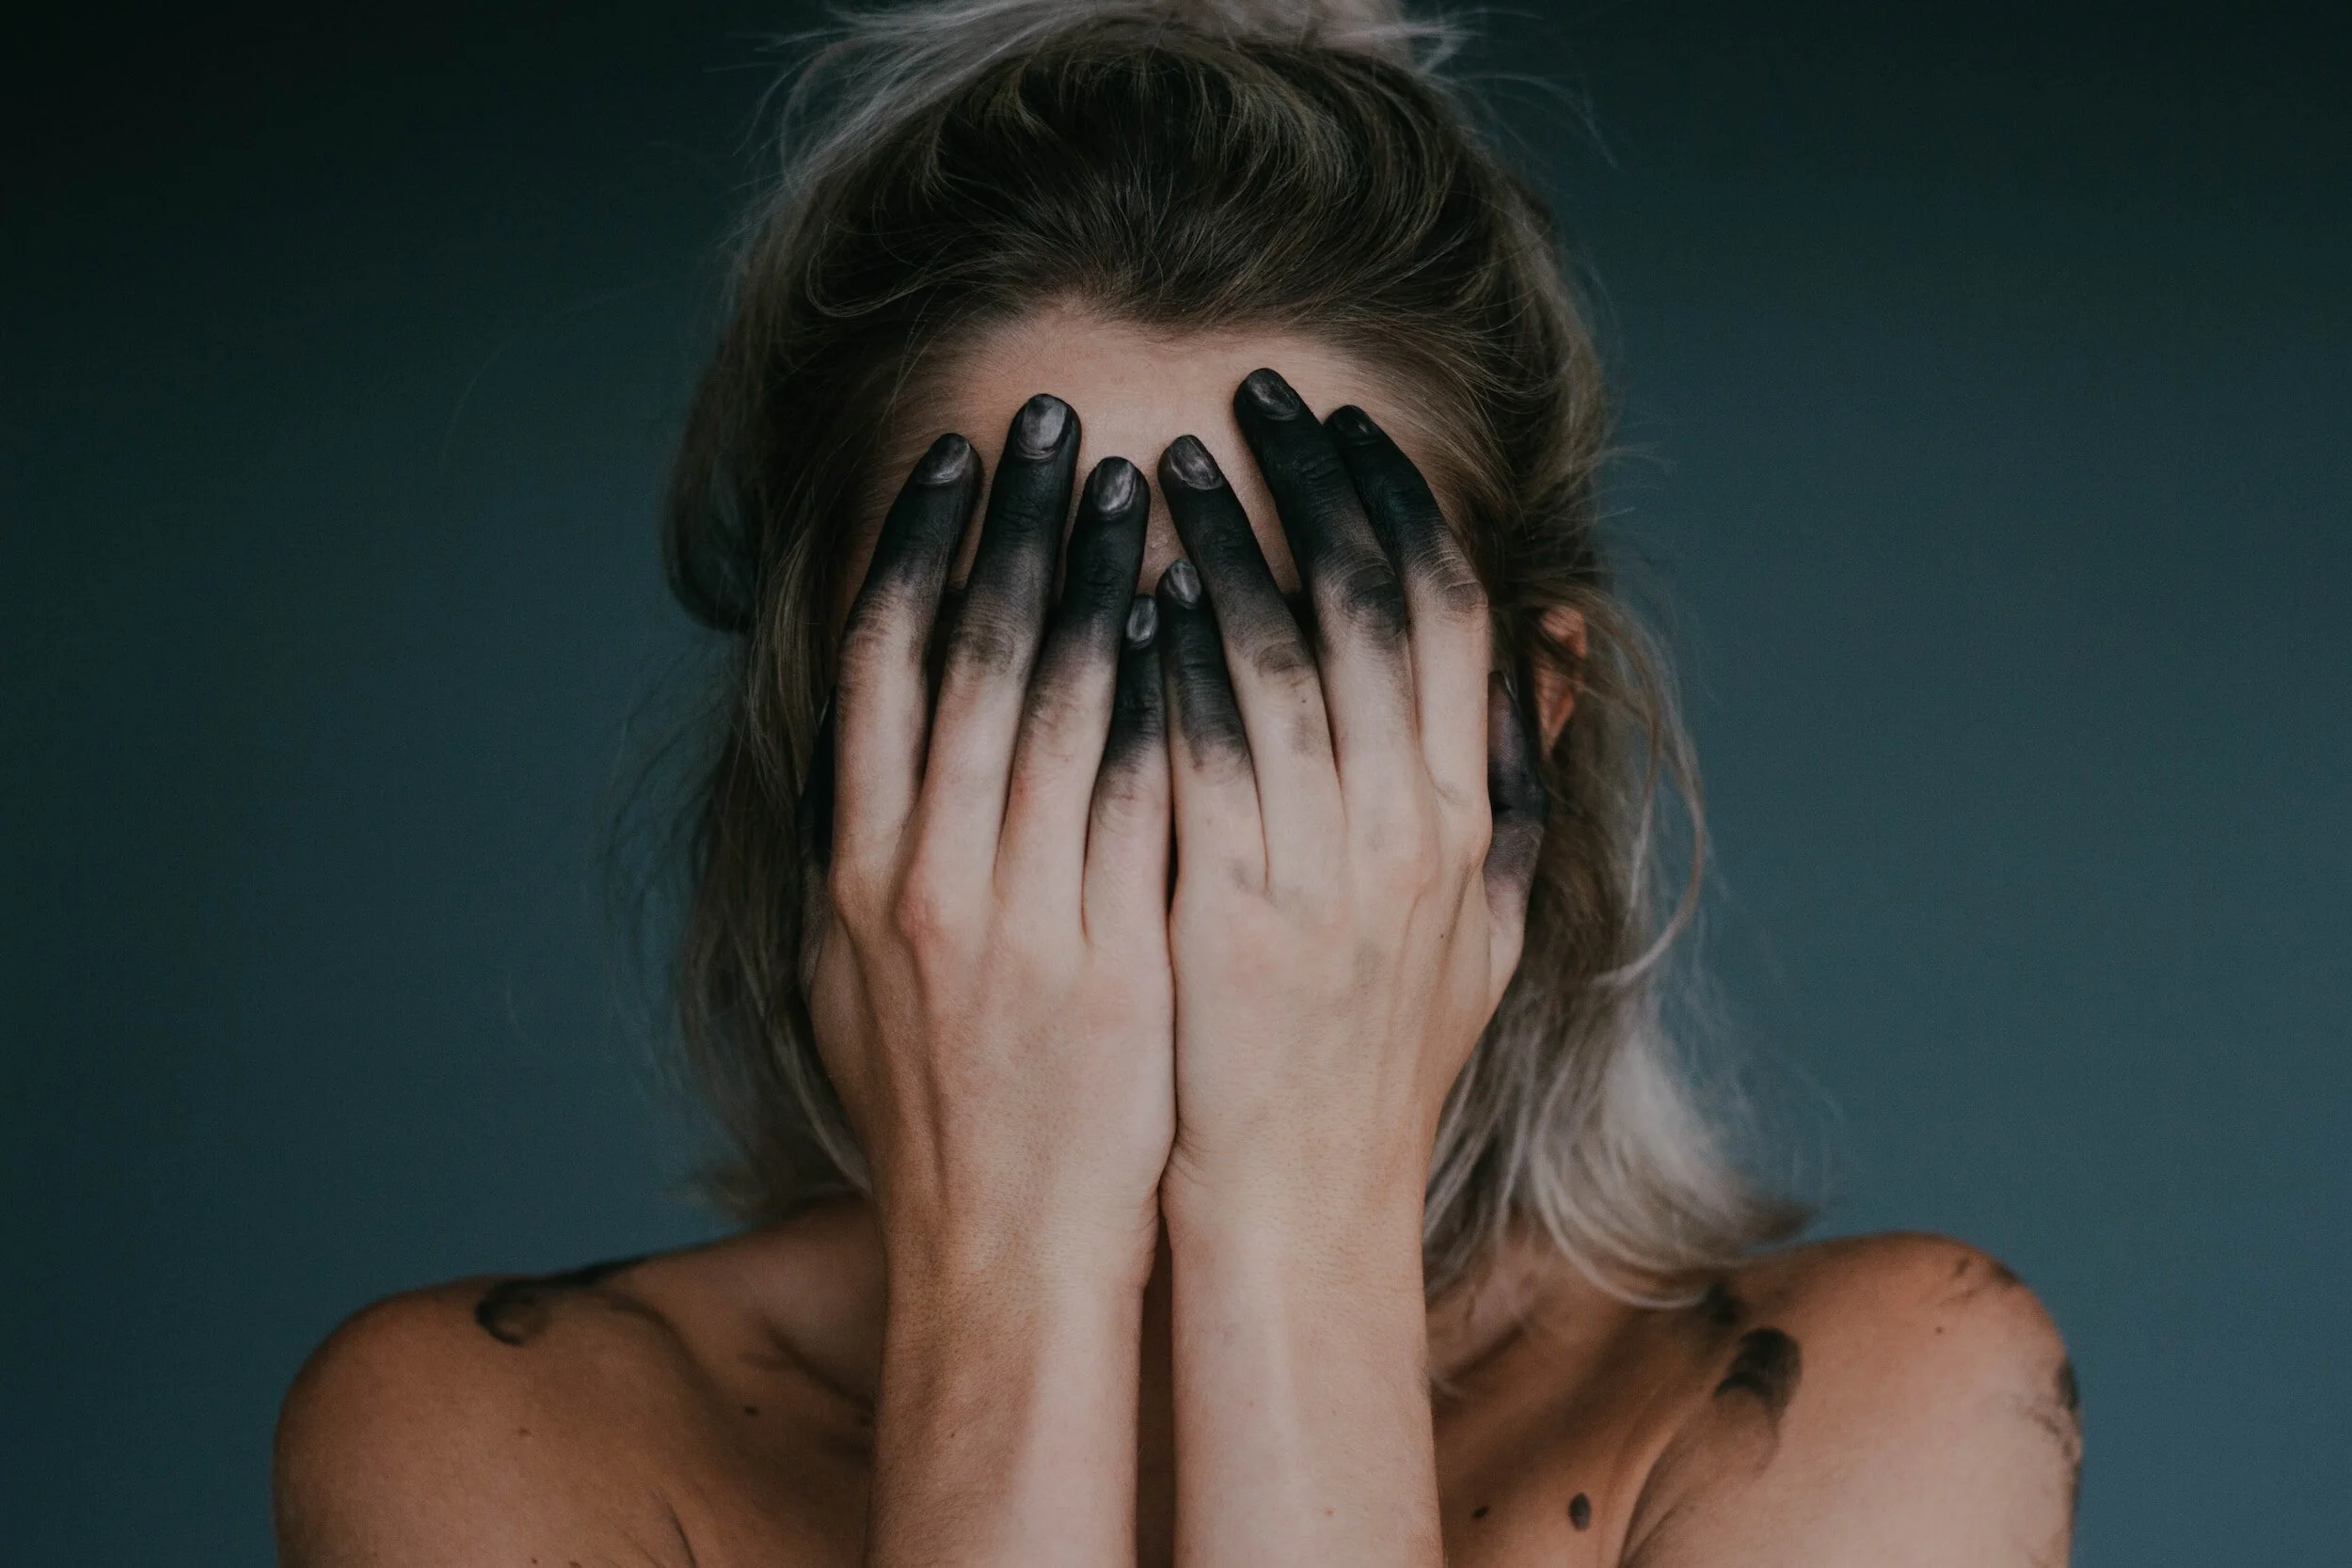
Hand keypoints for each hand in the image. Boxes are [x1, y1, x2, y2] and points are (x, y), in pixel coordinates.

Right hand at [808, 394, 1173, 1287]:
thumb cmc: (939, 1112)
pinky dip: (1167, 692)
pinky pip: (1145, 792)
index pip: (878, 667)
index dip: (913, 548)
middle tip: (1056, 419)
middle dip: (1015, 522)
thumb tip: (872, 743)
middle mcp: (925, 876)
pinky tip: (1199, 615)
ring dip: (1098, 575)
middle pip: (968, 654)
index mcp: (859, 870)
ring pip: (1059, 702)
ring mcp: (1019, 916)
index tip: (953, 461)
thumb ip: (867, 853)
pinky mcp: (1112, 954)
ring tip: (1139, 481)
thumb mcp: (856, 977)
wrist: (1005, 1250)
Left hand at [1151, 369, 1546, 1232]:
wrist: (1301, 1205)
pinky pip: (1199, 749)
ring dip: (1223, 546)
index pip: (1452, 613)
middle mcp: (1413, 828)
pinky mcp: (1228, 907)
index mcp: (1470, 818)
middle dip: (1315, 483)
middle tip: (1254, 397)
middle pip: (1373, 603)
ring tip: (1166, 470)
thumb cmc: (1379, 1063)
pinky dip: (1165, 659)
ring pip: (1280, 655)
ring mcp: (1323, 869)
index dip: (1401, 503)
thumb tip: (1554, 631)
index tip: (1346, 429)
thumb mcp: (1488, 922)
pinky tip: (1121, 595)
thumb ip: (1518, 773)